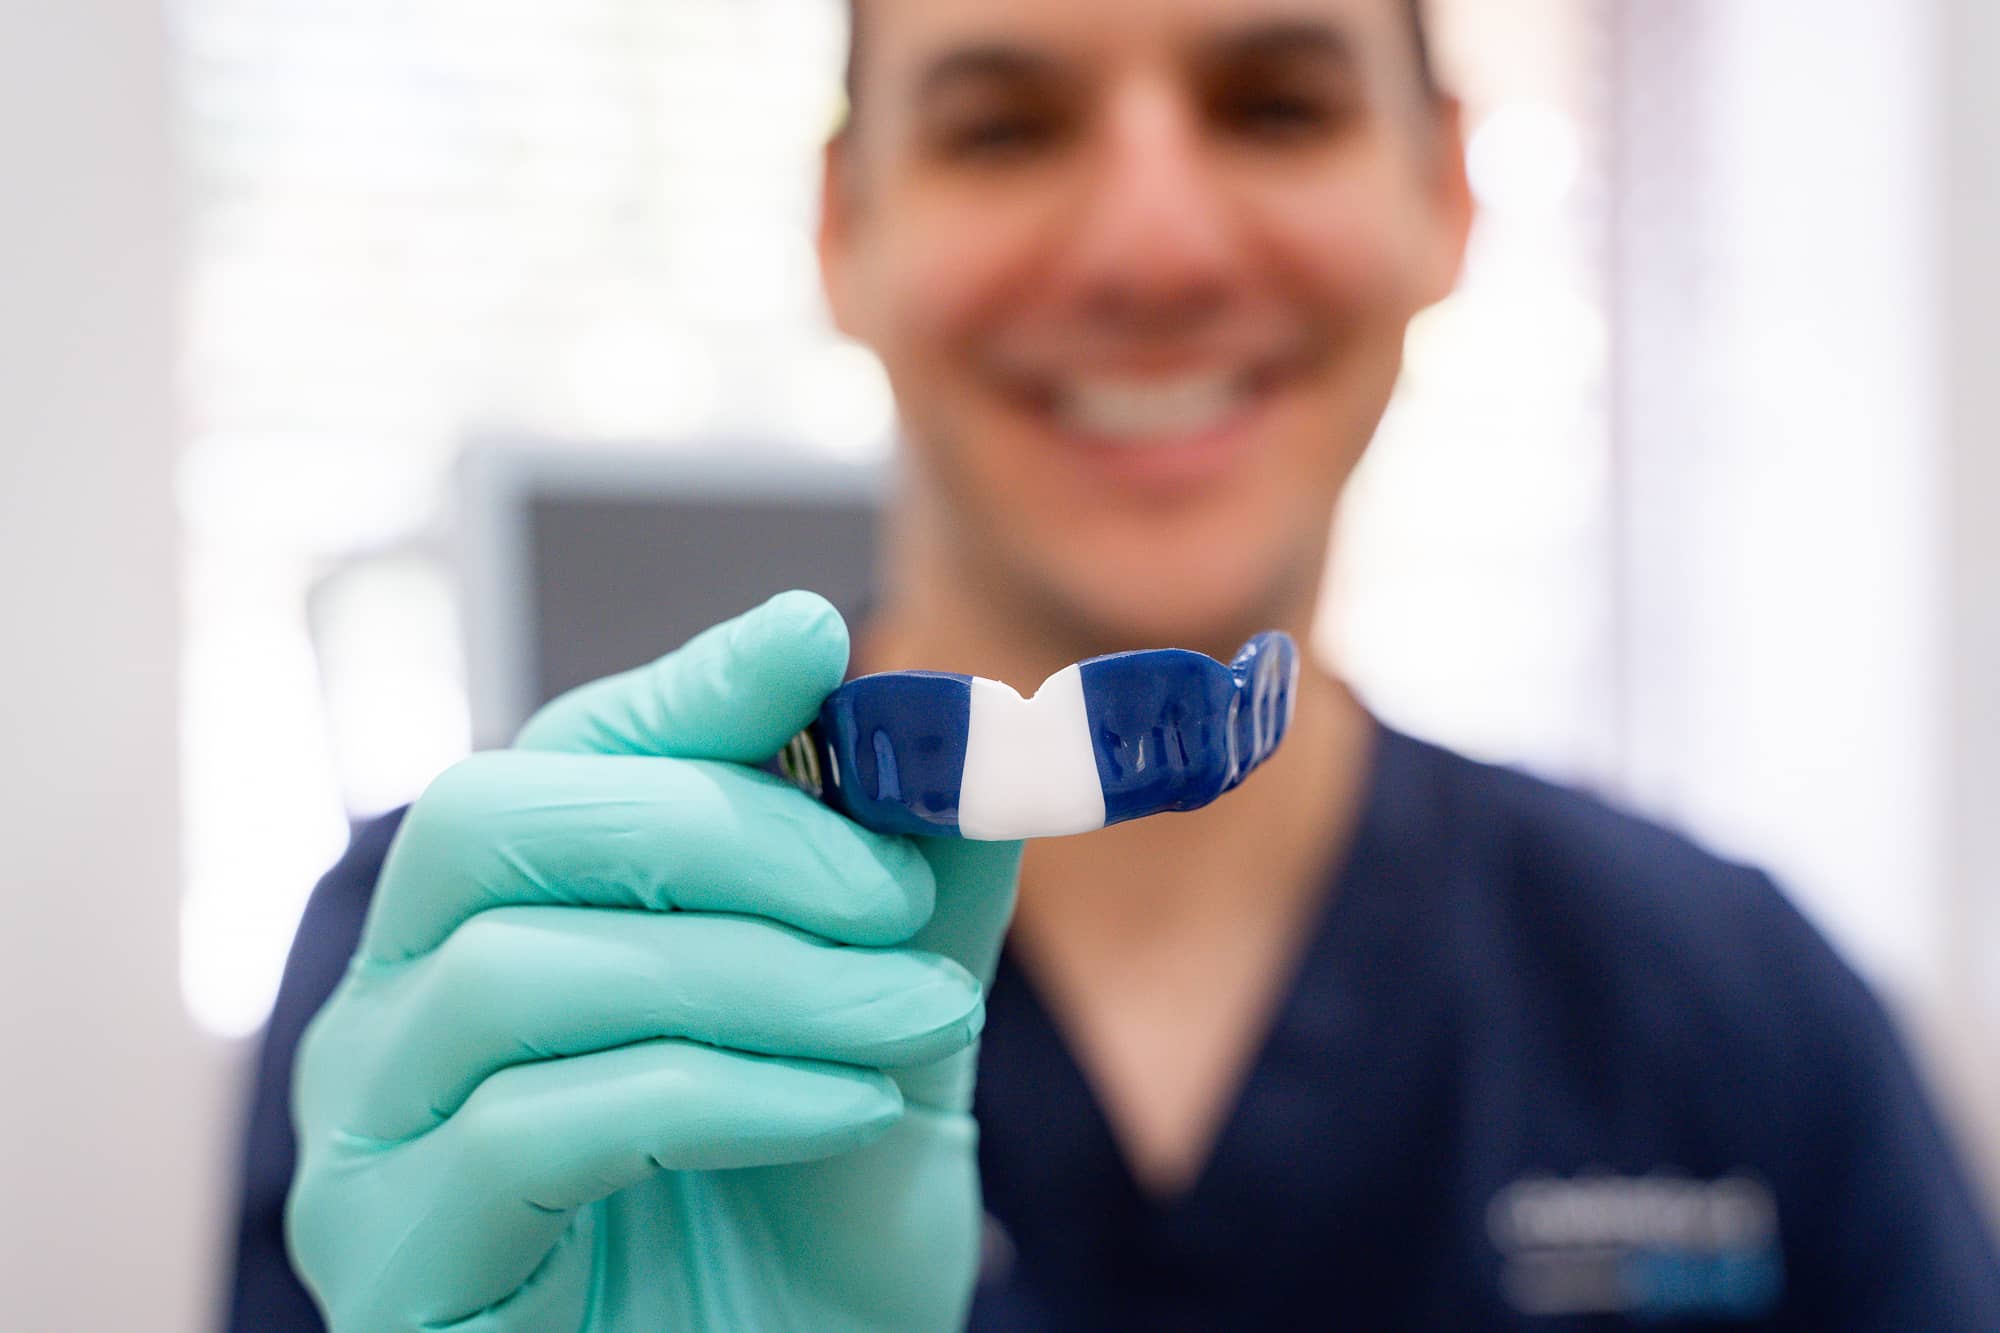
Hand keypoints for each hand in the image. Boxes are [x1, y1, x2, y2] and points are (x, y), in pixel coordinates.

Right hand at [287, 592, 1022, 1330]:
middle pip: (491, 820)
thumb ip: (911, 896)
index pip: (558, 759)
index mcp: (501, 925)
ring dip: (756, 974)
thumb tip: (968, 735)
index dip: (681, 692)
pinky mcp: (391, 1254)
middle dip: (717, 829)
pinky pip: (540, 1123)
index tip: (812, 643)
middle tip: (891, 891)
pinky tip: (854, 1110)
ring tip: (914, 1016)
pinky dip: (728, 1091)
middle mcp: (397, 1007)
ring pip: (521, 968)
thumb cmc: (807, 1238)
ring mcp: (371, 1133)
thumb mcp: (885, 1041)